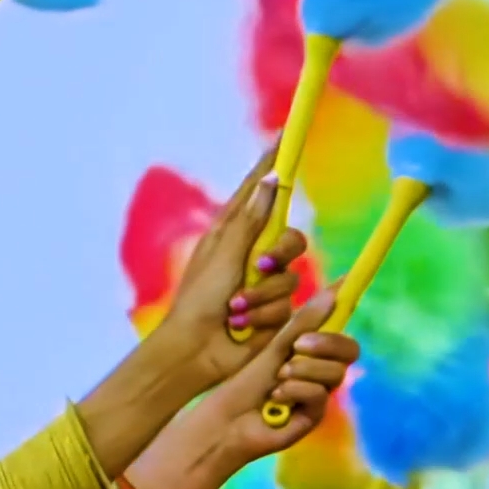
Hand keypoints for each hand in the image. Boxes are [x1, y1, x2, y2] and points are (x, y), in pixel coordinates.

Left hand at [135, 159, 304, 410]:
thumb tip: (272, 180)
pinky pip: (287, 306)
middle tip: (259, 265)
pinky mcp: (275, 312)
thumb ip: (253, 219)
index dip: (272, 167)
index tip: (285, 139)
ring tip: (235, 310)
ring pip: (290, 276)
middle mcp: (253, 254)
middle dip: (278, 255)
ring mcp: (265, 284)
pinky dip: (264, 316)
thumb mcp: (225, 254)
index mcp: (234, 233)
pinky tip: (243, 326)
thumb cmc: (199, 299)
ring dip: (262, 296)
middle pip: (290, 238)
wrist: (197, 349)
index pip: (259, 192)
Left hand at [137, 298, 348, 488]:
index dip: (345, 310)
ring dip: (304, 370)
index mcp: (312, 353)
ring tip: (278, 376)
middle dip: (325, 344)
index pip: (341, 331)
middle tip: (297, 345)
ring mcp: (319, 395)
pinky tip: (275, 397)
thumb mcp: (273, 346)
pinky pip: (320, 395)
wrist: (224, 419)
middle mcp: (321, 373)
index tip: (344, 286)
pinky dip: (296, 391)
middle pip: (349, 351)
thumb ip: (304, 321)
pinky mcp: (313, 417)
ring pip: (336, 373)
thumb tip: (334, 291)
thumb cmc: (243, 382)